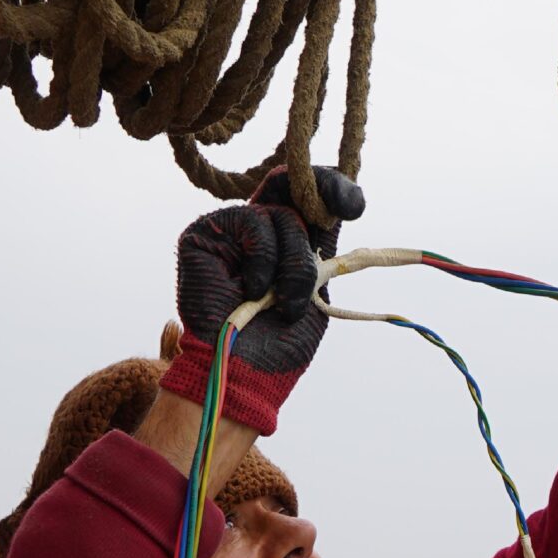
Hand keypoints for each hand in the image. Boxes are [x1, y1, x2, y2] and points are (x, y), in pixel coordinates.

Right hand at [161, 167, 365, 435]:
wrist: (246, 374)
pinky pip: (249, 221)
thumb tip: (343, 205)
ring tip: (284, 302)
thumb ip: (322, 248)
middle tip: (345, 206)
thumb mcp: (315, 290)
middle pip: (289, 184)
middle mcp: (258, 231)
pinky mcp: (202, 234)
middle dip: (322, 191)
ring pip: (280, 215)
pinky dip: (263, 259)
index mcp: (286, 244)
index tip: (354, 205)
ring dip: (294, 262)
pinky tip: (253, 290)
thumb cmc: (279, 344)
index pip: (307, 201)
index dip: (332, 189)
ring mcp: (229, 230)